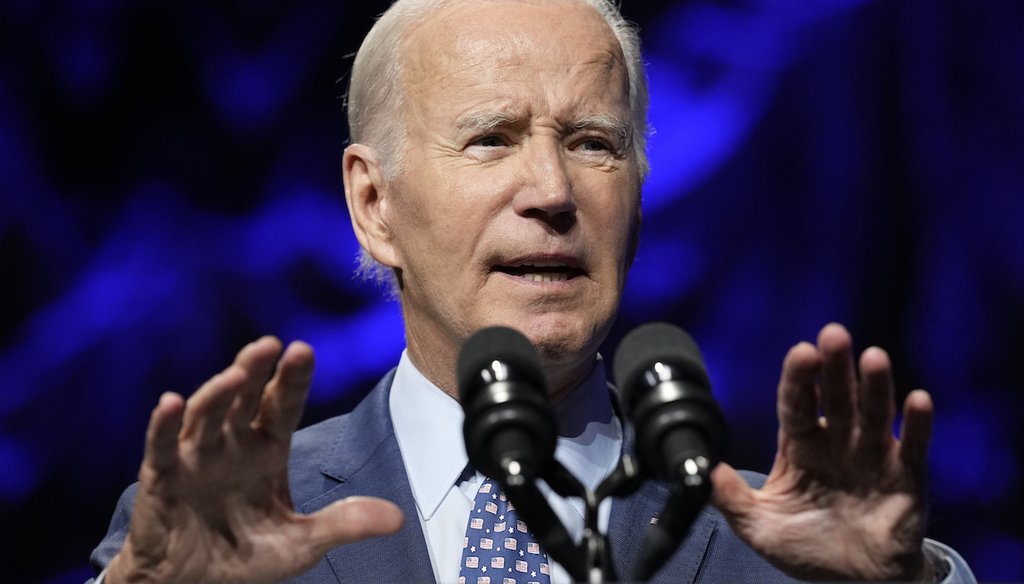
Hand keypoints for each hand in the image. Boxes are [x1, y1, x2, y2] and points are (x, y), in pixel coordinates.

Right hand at [105, 337, 402, 583]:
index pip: (282, 405)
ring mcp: (195, 457)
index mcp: (266, 449)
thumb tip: (398, 518)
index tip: (304, 350)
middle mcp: (231, 443)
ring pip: (205, 414)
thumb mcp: (302, 543)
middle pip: (243, 398)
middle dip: (255, 370)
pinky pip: (159, 448)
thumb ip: (344, 524)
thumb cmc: (245, 555)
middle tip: (270, 345)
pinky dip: (162, 426)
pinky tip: (168, 403)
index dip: (292, 379)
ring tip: (234, 375)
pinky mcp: (162, 479)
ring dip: (217, 392)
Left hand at [711, 323, 933, 580]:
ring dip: (875, 386)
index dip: (799, 378)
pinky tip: (918, 400)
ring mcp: (873, 456)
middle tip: (833, 335)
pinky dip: (918, 424)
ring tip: (873, 358)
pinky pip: (913, 448)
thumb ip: (731, 497)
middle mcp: (837, 442)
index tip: (800, 352)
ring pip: (874, 413)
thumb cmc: (807, 547)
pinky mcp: (906, 478)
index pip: (797, 403)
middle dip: (835, 367)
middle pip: (836, 397)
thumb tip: (700, 468)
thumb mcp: (759, 525)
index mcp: (801, 446)